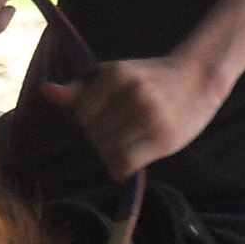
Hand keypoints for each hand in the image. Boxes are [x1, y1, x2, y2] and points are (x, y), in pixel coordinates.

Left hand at [41, 52, 230, 180]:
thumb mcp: (115, 75)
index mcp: (116, 75)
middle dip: (101, 137)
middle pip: (94, 134)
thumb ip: (81, 89)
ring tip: (126, 143)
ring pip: (108, 151)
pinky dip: (120, 168)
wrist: (198, 78)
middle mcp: (132, 94)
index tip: (104, 116)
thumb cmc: (149, 78)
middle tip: (119, 130)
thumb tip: (46, 91)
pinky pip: (125, 164)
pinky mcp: (164, 139)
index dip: (88, 120)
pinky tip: (126, 162)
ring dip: (112, 153)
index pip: (81, 115)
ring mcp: (149, 117)